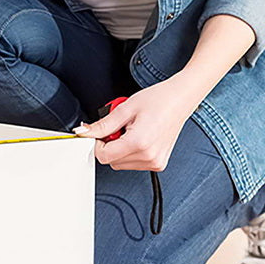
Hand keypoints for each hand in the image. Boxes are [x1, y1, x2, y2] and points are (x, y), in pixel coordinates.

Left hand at [74, 77, 196, 170]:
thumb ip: (102, 124)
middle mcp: (149, 156)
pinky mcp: (159, 164)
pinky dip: (132, 153)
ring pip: (122, 164)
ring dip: (121, 149)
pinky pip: (135, 164)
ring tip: (133, 130)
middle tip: (121, 126)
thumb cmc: (159, 99)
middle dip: (110, 145)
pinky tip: (141, 137)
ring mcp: (155, 162)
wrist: (181, 98)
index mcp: (139, 143)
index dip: (98, 142)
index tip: (103, 131)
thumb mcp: (125, 108)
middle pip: (112, 162)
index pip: (104, 156)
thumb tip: (83, 132)